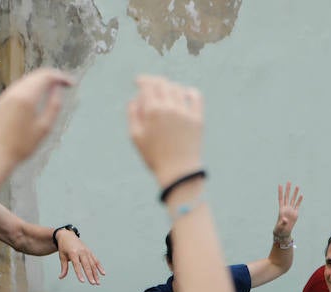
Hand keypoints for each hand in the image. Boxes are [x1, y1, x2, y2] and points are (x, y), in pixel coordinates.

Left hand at [0, 69, 73, 166]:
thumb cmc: (21, 146)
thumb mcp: (45, 128)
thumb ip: (54, 106)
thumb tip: (58, 91)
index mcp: (27, 97)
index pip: (46, 76)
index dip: (61, 77)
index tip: (70, 83)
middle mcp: (14, 92)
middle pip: (36, 75)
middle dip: (51, 77)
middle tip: (64, 84)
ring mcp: (5, 96)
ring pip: (26, 80)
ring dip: (40, 81)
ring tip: (52, 89)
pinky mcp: (0, 101)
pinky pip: (17, 88)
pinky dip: (30, 87)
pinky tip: (36, 96)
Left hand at [55, 231, 104, 284]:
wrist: (68, 235)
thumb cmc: (63, 247)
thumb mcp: (62, 256)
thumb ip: (63, 267)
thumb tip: (61, 277)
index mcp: (73, 252)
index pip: (77, 265)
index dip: (80, 273)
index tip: (82, 281)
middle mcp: (81, 252)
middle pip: (87, 265)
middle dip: (90, 275)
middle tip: (93, 283)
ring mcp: (87, 252)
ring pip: (92, 264)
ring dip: (96, 274)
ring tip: (98, 283)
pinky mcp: (90, 252)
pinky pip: (96, 260)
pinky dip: (99, 267)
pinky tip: (103, 273)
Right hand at [127, 75, 204, 189]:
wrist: (178, 173)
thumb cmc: (154, 157)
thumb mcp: (136, 136)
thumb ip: (133, 114)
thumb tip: (135, 98)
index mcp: (152, 111)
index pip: (148, 85)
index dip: (142, 80)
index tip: (138, 82)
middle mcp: (169, 108)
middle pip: (162, 83)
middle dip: (154, 81)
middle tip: (151, 85)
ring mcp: (185, 112)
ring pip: (177, 88)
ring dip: (169, 88)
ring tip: (165, 93)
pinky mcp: (197, 119)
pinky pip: (195, 97)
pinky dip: (189, 92)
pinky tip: (185, 94)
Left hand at [273, 182, 302, 237]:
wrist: (284, 231)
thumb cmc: (280, 229)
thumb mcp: (280, 226)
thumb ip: (282, 222)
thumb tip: (285, 220)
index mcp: (281, 209)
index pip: (281, 198)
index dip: (280, 192)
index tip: (280, 185)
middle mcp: (286, 208)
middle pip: (287, 196)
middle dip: (288, 189)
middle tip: (289, 182)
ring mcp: (291, 210)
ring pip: (293, 199)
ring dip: (295, 193)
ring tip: (297, 186)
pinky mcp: (295, 213)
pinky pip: (297, 205)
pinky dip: (299, 200)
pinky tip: (301, 195)